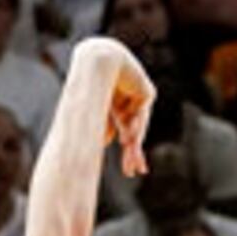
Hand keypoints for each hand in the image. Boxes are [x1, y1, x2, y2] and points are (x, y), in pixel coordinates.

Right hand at [78, 40, 154, 175]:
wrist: (97, 64)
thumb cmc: (89, 86)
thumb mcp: (95, 116)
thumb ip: (103, 128)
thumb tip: (107, 142)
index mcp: (115, 106)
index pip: (124, 131)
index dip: (128, 152)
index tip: (129, 172)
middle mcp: (128, 101)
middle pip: (134, 131)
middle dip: (133, 152)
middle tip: (134, 171)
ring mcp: (139, 96)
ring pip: (138, 125)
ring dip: (133, 145)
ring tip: (129, 163)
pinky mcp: (147, 91)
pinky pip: (141, 115)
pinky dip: (134, 127)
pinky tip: (125, 140)